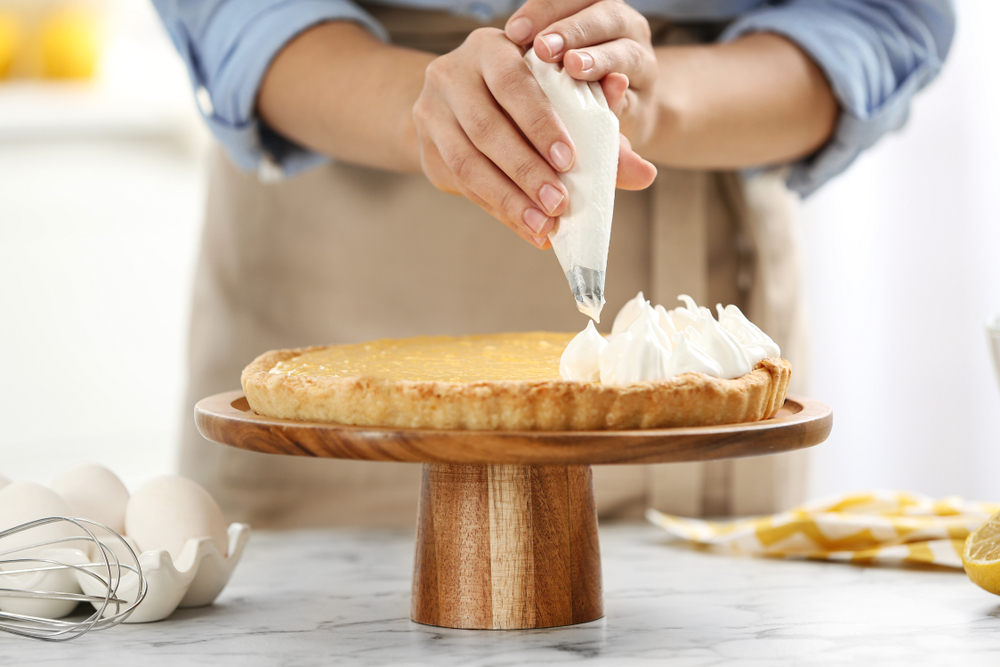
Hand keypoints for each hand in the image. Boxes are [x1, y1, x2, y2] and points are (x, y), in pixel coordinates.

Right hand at [413, 25, 656, 249]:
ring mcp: (431, 112)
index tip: (570, 159)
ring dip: (510, 199)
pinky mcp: (425, 149)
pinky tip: (528, 227)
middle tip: (559, 204)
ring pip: (468, 162)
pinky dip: (498, 210)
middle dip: (526, 171)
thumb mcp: (563, 102)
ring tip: (544, 224)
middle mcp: (451, 74)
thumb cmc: (526, 99)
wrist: (459, 102)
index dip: (540, 122)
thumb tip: (645, 174)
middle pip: (487, 128)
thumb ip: (604, 131)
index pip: (513, 83)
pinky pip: (461, 186)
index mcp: (490, 49)